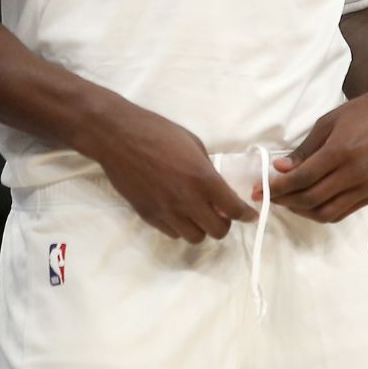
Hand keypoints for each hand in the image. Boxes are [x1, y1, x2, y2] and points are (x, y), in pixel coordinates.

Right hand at [78, 98, 256, 243]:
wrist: (117, 136)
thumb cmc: (157, 131)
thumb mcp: (193, 144)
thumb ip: (207, 169)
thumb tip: (215, 188)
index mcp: (203, 179)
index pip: (234, 210)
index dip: (246, 215)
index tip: (250, 215)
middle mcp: (187, 200)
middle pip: (217, 231)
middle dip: (224, 223)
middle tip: (220, 212)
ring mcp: (166, 211)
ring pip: (195, 237)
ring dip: (200, 227)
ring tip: (196, 213)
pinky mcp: (148, 215)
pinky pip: (172, 233)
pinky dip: (180, 226)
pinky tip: (176, 211)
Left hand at [261, 91, 367, 223]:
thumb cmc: (359, 115)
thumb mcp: (326, 124)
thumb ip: (304, 150)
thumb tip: (280, 169)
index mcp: (340, 152)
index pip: (302, 179)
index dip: (278, 187)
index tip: (259, 189)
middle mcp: (353, 174)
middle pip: (311, 199)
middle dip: (284, 201)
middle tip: (267, 197)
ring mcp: (364, 188)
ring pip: (326, 213)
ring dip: (301, 211)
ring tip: (286, 201)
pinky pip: (341, 213)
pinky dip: (321, 213)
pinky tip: (307, 204)